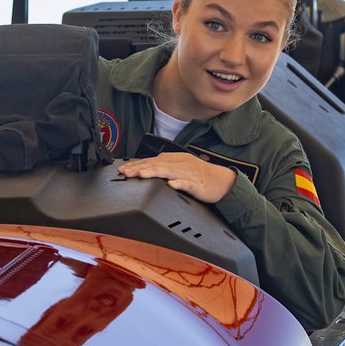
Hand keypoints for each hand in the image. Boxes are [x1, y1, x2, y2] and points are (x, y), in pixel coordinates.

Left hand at [117, 152, 236, 203]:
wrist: (222, 181)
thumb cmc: (200, 176)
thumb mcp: (179, 168)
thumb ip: (163, 167)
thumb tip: (145, 167)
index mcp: (174, 160)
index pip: (151, 161)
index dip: (135, 165)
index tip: (122, 170)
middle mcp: (179, 164)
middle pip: (155, 165)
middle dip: (138, 168)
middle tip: (124, 173)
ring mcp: (188, 174)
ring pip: (168, 172)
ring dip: (153, 172)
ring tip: (140, 175)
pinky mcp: (197, 185)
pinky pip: (187, 184)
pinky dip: (179, 184)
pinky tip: (172, 185)